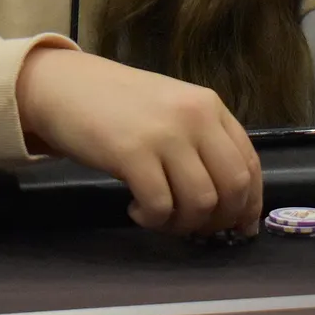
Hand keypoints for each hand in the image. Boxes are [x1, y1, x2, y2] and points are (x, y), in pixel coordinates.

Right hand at [16, 47, 262, 236]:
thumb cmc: (118, 104)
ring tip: (159, 216)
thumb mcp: (172, 110)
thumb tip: (234, 205)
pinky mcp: (132, 153)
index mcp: (210, 106)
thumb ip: (203, 144)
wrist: (64, 86)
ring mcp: (164, 134)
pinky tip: (135, 209)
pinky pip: (160, 206)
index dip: (249, 204)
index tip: (239, 226)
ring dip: (182, 224)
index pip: (250, 164)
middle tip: (193, 228)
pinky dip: (152, 220)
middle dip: (219, 220)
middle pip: (232, 188)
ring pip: (200, 202)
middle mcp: (195, 117)